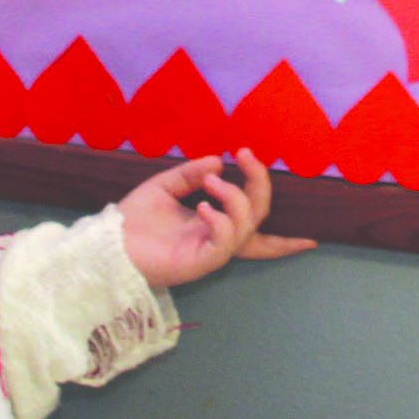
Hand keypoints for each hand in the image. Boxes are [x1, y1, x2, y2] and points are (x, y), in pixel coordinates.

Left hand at [117, 151, 315, 289]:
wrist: (107, 242)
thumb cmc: (132, 219)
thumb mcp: (164, 185)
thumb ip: (191, 173)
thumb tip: (219, 162)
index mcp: (212, 227)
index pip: (256, 235)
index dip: (284, 241)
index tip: (312, 239)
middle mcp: (217, 242)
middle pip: (258, 215)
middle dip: (259, 182)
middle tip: (245, 155)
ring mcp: (210, 253)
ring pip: (246, 225)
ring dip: (234, 196)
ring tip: (209, 182)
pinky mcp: (199, 263)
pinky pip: (224, 242)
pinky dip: (220, 219)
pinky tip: (202, 207)